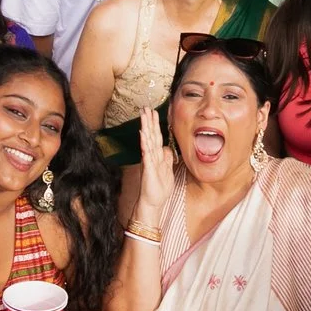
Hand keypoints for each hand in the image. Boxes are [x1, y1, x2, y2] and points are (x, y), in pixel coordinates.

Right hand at [134, 108, 175, 226]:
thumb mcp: (167, 171)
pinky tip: (143, 133)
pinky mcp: (148, 167)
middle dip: (149, 121)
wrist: (153, 203)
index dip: (155, 125)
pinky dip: (145, 142)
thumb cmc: (159, 189)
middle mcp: (151, 156)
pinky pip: (147, 153)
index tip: (154, 112)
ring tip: (143, 114)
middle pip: (151, 135)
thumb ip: (167, 159)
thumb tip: (167, 149)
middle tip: (146, 107)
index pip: (156, 137)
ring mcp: (149, 161)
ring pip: (148, 140)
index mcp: (157, 156)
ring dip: (146, 127)